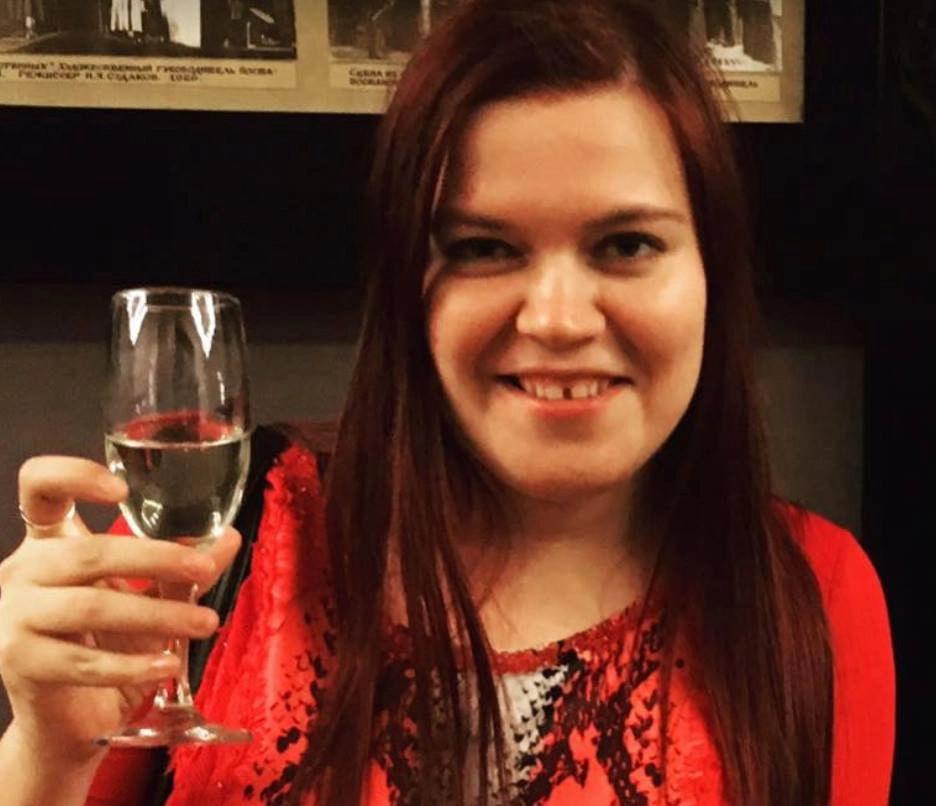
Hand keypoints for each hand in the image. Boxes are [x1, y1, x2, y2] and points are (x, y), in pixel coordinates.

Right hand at [0, 456, 240, 763]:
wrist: (68, 719)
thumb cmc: (108, 643)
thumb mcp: (148, 595)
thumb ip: (183, 567)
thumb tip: (228, 538)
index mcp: (48, 543)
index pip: (41, 487)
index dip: (74, 475)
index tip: (123, 491)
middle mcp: (22, 571)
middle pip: (87, 552)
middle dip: (156, 559)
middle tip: (205, 570)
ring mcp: (14, 616)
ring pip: (93, 606)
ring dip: (159, 615)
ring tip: (204, 623)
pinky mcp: (19, 662)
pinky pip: (85, 661)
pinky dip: (133, 664)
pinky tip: (167, 665)